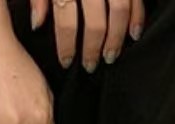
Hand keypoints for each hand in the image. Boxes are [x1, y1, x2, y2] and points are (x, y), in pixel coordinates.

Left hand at [30, 0, 144, 71]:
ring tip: (110, 57)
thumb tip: (37, 24)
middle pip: (95, 23)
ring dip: (116, 40)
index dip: (66, 44)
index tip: (66, 62)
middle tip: (90, 66)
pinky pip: (136, 3)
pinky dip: (138, 19)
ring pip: (118, 15)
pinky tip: (134, 36)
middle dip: (93, 48)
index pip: (66, 19)